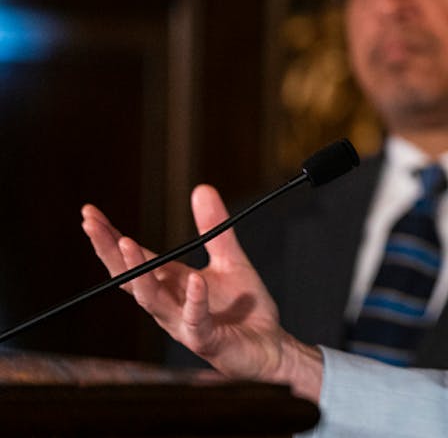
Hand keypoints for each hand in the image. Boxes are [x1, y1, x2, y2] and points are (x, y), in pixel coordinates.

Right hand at [81, 185, 322, 398]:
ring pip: (151, 300)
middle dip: (109, 251)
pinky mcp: (206, 340)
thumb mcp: (230, 259)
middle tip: (91, 224)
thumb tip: (201, 188)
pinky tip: (194, 279)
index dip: (110, 238)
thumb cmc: (244, 309)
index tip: (90, 213)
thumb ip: (215, 228)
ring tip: (126, 243)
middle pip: (130, 278)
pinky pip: (195, 320)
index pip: (133, 260)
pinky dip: (194, 300)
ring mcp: (183, 324)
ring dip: (139, 273)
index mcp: (171, 284)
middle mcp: (169, 304)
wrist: (270, 345)